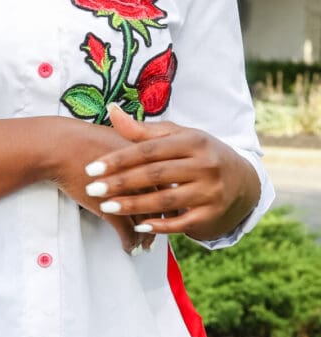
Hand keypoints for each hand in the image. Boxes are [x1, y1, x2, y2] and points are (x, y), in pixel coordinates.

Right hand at [52, 119, 163, 253]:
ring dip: (146, 237)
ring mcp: (128, 194)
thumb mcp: (118, 137)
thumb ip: (134, 149)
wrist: (62, 147)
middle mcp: (144, 178)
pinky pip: (127, 232)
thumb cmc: (84, 141)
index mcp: (148, 160)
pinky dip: (130, 243)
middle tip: (158, 233)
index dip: (171, 201)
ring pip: (146, 222)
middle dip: (161, 224)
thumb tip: (141, 159)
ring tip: (143, 246)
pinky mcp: (111, 209)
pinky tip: (128, 248)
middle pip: (163, 206)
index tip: (170, 212)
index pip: (169, 185)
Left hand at [81, 102, 261, 243]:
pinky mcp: (211, 215)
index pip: (150, 150)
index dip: (119, 159)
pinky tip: (138, 226)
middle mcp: (205, 165)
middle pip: (155, 174)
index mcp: (194, 141)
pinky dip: (159, 225)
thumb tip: (111, 110)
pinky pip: (181, 223)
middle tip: (92, 189)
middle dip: (121, 183)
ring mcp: (210, 192)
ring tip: (107, 207)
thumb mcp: (180, 138)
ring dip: (134, 205)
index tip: (92, 168)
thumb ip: (144, 131)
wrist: (243, 183)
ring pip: (166, 200)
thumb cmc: (201, 157)